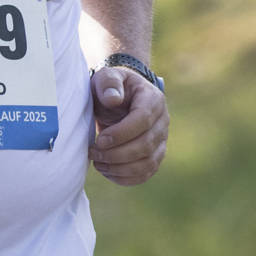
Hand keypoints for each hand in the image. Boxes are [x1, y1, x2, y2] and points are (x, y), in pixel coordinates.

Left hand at [89, 65, 168, 185]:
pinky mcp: (154, 155)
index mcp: (152, 99)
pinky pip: (146, 174)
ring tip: (98, 163)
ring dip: (120, 168)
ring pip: (148, 163)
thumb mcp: (106, 77)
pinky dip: (126, 178)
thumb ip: (109, 83)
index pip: (143, 120)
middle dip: (116, 154)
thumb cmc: (110, 87)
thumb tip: (114, 99)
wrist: (118, 98)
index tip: (99, 140)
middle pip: (146, 145)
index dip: (122, 133)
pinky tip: (107, 172)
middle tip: (93, 152)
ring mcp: (161, 140)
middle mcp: (162, 121)